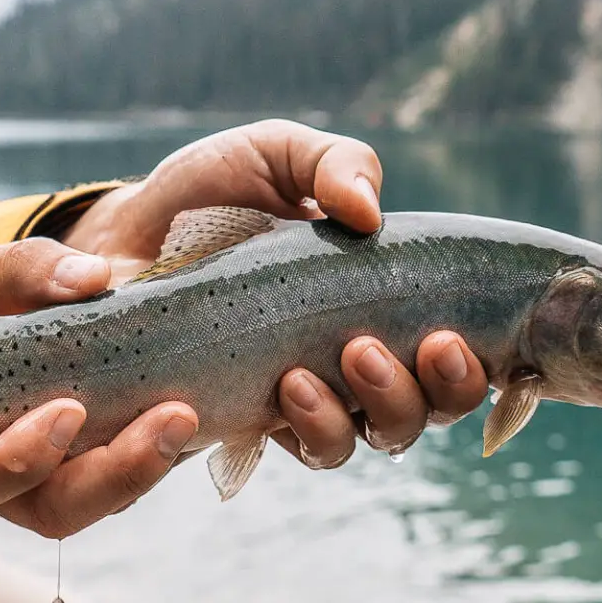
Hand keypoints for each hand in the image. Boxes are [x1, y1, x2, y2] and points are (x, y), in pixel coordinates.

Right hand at [0, 238, 198, 538]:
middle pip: (53, 511)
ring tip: (186, 413)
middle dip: (114, 474)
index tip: (69, 410)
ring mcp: (53, 482)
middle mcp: (1, 482)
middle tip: (170, 417)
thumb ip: (23, 271)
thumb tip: (92, 277)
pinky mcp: (96, 469)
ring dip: (146, 467)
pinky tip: (189, 409)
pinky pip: (128, 480)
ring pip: (101, 503)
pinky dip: (159, 451)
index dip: (16, 460)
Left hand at [63, 119, 489, 468]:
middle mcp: (357, 356)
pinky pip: (303, 447)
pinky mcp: (253, 416)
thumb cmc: (217, 190)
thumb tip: (369, 213)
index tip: (446, 336)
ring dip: (361, 413)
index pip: (454, 350)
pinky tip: (282, 389)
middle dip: (421, 392)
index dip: (471, 362)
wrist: (130, 227)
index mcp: (382, 297)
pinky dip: (307, 429)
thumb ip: (334, 163)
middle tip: (369, 347)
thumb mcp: (277, 154)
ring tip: (310, 371)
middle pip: (425, 409)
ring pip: (367, 439)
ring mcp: (309, 392)